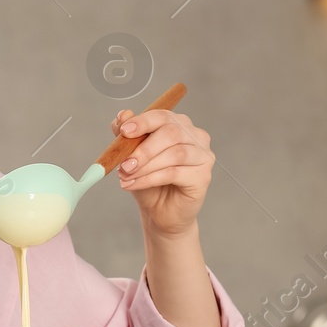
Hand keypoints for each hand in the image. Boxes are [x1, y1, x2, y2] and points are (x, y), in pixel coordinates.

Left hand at [110, 106, 214, 236]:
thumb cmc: (149, 180)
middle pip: (171, 133)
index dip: (143, 122)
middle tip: (123, 164)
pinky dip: (150, 179)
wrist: (160, 211)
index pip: (162, 116)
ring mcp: (203, 156)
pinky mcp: (203, 176)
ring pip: (174, 154)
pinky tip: (133, 185)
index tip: (124, 132)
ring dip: (145, 166)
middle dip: (143, 149)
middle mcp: (196, 136)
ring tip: (126, 177)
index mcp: (179, 125)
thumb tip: (123, 115)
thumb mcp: (132, 156)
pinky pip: (174, 173)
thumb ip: (127, 136)